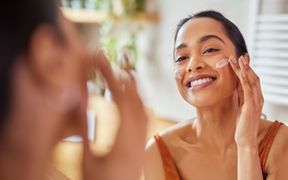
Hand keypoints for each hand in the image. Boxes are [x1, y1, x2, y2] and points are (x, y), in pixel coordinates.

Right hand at [81, 51, 147, 179]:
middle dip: (126, 76)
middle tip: (120, 57)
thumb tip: (79, 99)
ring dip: (136, 88)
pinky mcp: (142, 146)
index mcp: (123, 142)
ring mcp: (142, 143)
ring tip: (128, 71)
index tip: (102, 61)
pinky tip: (135, 97)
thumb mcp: (87, 158)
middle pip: (135, 101)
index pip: (119, 101)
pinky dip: (140, 102)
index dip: (110, 77)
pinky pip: (145, 119)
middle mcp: (137, 140)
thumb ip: (84, 129)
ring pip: (144, 109)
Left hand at [229, 54, 263, 147]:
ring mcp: (256, 102)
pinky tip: (241, 73)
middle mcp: (258, 98)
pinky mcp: (250, 106)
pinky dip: (245, 80)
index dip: (246, 69)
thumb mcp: (241, 105)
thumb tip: (237, 84)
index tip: (240, 59)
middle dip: (246, 66)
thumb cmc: (242, 124)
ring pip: (251, 81)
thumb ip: (241, 95)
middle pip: (253, 77)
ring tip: (239, 59)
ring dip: (245, 69)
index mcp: (255, 97)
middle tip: (239, 55)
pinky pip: (248, 90)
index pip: (251, 80)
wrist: (245, 139)